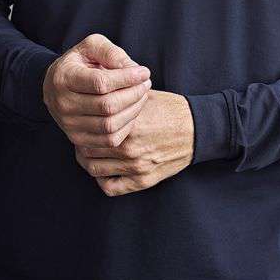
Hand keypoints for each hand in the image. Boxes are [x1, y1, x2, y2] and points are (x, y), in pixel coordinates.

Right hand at [42, 33, 151, 147]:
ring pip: (110, 125)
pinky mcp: (77, 139)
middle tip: (146, 83)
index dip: (127, 78)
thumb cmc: (80, 63)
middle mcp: (63, 104)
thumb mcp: (91, 46)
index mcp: (64, 78)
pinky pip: (109, 140)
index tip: (144, 72)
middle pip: (107, 106)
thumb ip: (111, 52)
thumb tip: (132, 69)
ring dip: (133, 110)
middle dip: (134, 94)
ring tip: (142, 96)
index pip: (101, 82)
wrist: (56, 86)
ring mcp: (68, 125)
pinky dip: (126, 127)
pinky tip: (132, 111)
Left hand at [75, 89, 194, 196]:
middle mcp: (130, 148)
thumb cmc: (171, 110)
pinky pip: (111, 188)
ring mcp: (136, 167)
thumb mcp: (145, 96)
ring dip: (88, 160)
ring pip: (94, 169)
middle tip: (82, 137)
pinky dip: (102, 180)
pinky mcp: (143, 180)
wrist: (197, 129)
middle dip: (82, 142)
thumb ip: (121, 97)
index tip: (83, 121)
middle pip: (88, 149)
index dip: (83, 125)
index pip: (90, 128)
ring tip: (90, 152)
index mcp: (129, 124)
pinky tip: (104, 169)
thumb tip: (98, 91)